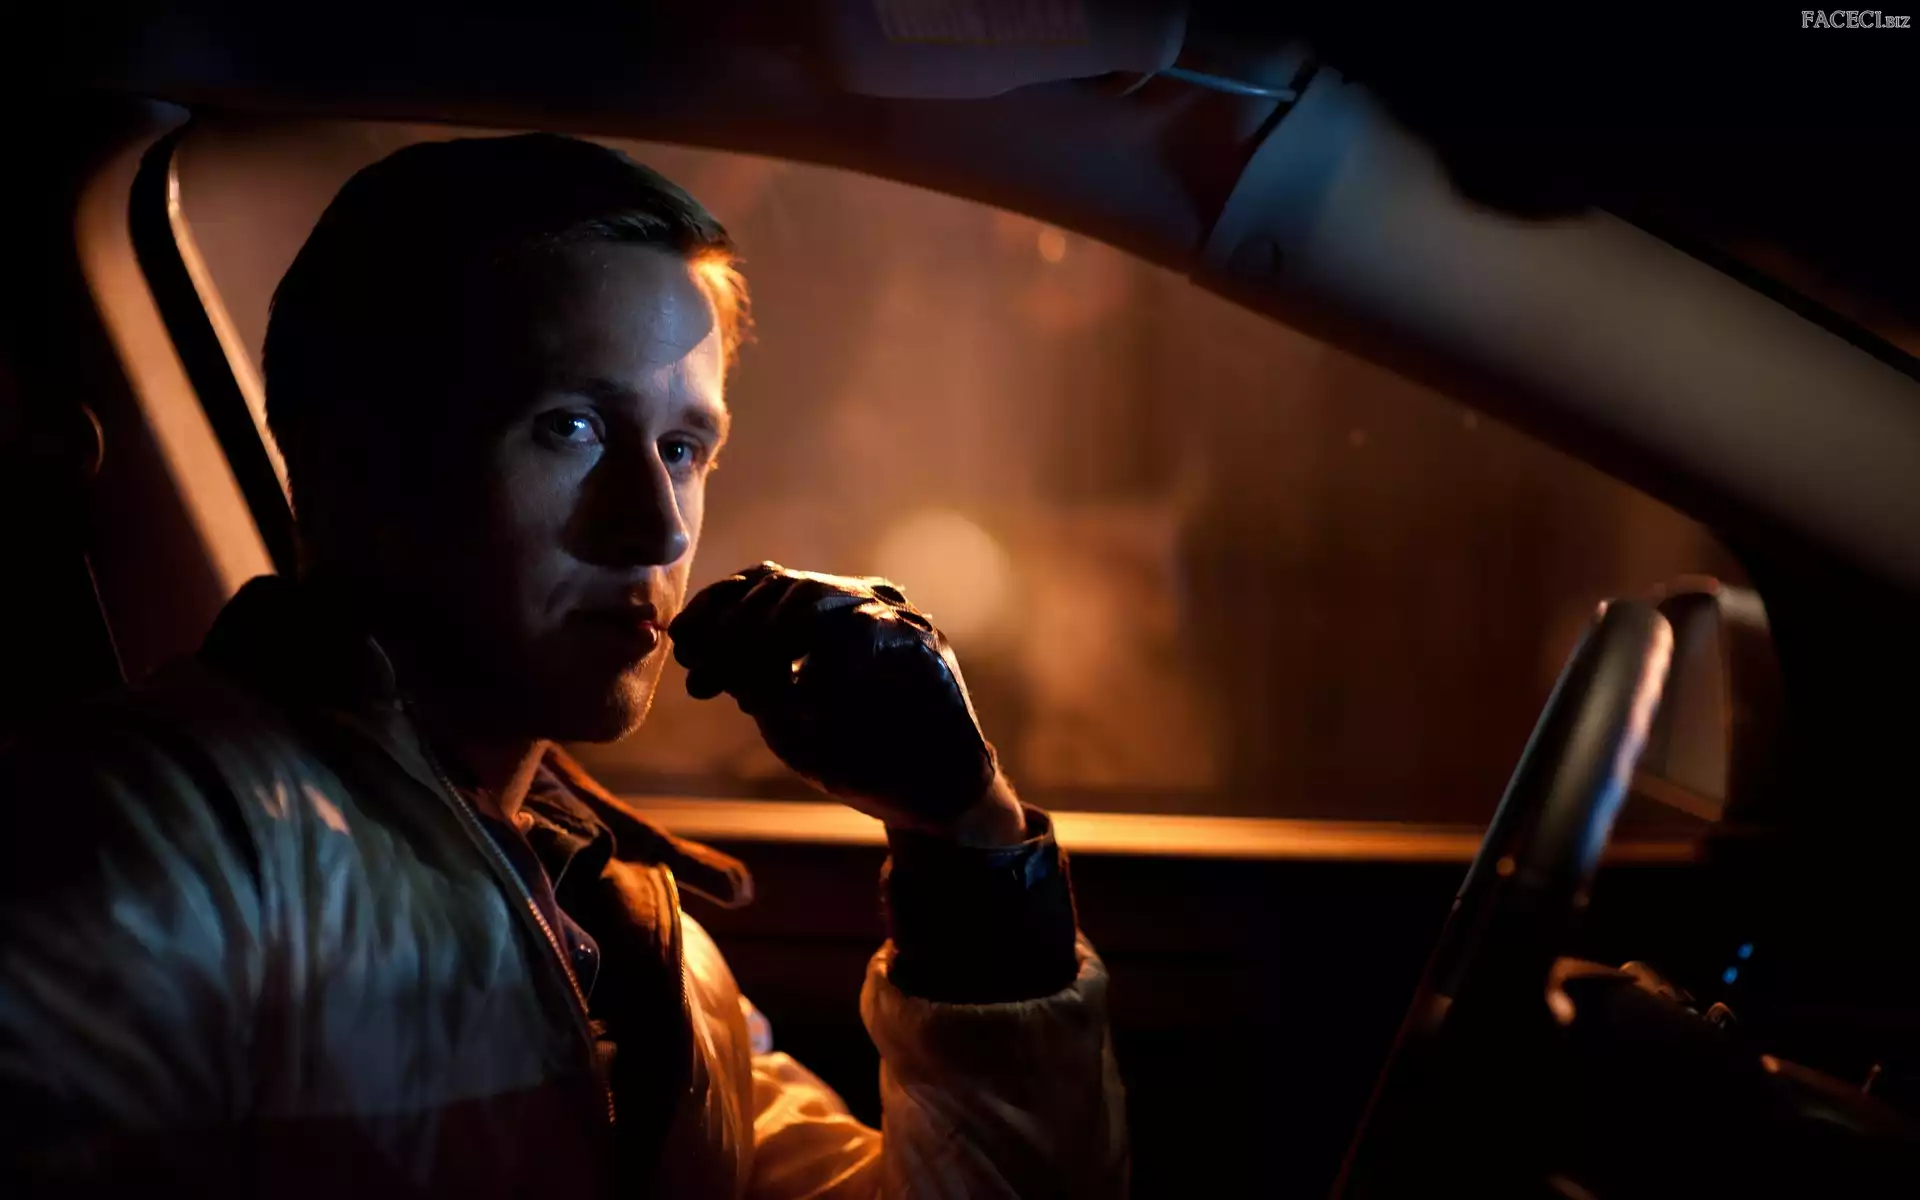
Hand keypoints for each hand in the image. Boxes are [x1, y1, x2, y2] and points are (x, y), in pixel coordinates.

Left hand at [669, 563, 1022, 842]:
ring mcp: (893, 619)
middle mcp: (857, 605)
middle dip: (731, 630)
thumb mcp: (783, 719)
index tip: (682, 643)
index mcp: (823, 615)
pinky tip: (807, 707)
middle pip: (780, 583)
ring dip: (770, 644)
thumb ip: (747, 678)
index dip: (715, 605)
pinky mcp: (924, 644)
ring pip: (814, 596)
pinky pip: (864, 632)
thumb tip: (696, 644)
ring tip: (754, 695)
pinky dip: (826, 669)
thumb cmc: (854, 759)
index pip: (760, 581)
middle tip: (704, 675)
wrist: (926, 800)